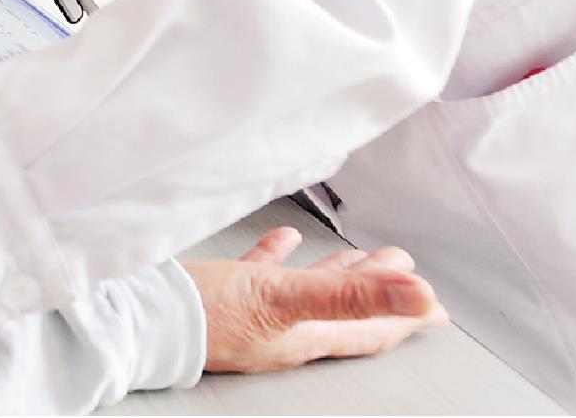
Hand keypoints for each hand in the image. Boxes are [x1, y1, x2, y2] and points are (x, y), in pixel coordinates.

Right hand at [183, 227, 447, 373]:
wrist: (139, 315)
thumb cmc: (205, 314)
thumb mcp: (285, 299)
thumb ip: (351, 295)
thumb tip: (418, 294)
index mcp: (304, 334)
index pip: (368, 329)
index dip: (405, 318)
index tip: (436, 310)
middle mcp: (284, 329)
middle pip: (344, 311)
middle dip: (379, 291)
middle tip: (407, 275)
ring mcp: (253, 313)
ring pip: (307, 294)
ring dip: (338, 274)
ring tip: (358, 256)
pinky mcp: (223, 294)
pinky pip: (262, 275)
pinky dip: (280, 257)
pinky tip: (283, 241)